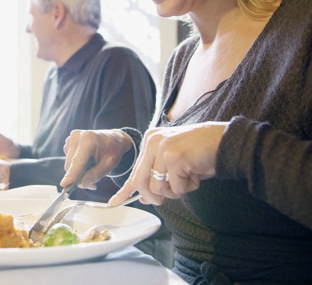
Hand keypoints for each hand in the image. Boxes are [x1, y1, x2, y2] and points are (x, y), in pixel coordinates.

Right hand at [60, 129, 133, 189]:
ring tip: (92, 171)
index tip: (64, 185)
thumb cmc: (113, 150)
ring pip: (68, 165)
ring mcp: (71, 139)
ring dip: (78, 173)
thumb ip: (96, 174)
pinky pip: (68, 161)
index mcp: (88, 138)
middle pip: (71, 164)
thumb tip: (81, 184)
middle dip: (78, 177)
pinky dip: (76, 167)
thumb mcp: (110, 164)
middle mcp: (76, 137)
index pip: (78, 160)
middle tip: (93, 185)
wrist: (113, 139)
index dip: (71, 173)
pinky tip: (87, 164)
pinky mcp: (68, 143)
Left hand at [110, 122, 226, 205]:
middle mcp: (152, 141)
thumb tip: (142, 198)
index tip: (115, 202)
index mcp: (149, 140)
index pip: (134, 170)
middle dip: (155, 196)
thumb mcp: (174, 165)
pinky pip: (175, 188)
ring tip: (189, 177)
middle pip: (141, 182)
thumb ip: (156, 178)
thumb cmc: (201, 153)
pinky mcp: (173, 158)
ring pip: (157, 188)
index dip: (126, 190)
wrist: (226, 141)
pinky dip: (188, 187)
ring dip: (176, 191)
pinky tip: (196, 174)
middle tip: (175, 191)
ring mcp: (162, 148)